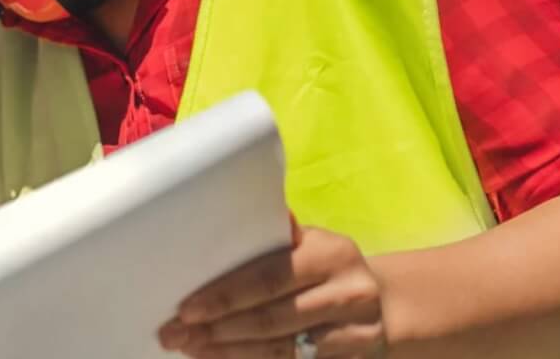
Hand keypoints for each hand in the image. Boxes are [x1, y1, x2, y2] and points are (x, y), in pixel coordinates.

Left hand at [158, 223, 388, 357]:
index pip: (270, 277)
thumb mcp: (314, 245)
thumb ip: (279, 240)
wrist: (383, 307)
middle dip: (217, 330)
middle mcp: (348, 295)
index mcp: (332, 255)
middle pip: (271, 319)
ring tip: (193, 350)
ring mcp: (353, 336)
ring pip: (280, 351)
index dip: (225, 295)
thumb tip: (233, 215)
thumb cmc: (328, 270)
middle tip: (176, 335)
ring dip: (229, 353)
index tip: (187, 308)